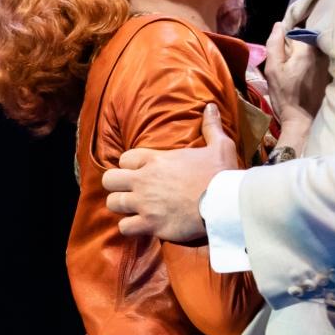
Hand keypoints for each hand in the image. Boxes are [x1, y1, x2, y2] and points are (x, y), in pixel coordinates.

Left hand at [100, 105, 239, 240]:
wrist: (225, 203)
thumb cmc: (221, 173)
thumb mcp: (219, 145)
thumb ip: (210, 126)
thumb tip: (211, 107)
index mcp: (156, 160)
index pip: (124, 159)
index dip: (129, 166)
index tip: (139, 172)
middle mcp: (145, 180)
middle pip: (109, 180)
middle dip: (117, 185)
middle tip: (130, 191)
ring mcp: (145, 203)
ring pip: (113, 203)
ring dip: (122, 207)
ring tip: (134, 209)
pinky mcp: (150, 224)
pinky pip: (124, 227)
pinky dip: (130, 227)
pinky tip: (141, 226)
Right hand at [264, 21, 330, 146]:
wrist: (303, 120)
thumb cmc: (285, 95)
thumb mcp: (273, 70)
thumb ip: (274, 44)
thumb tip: (279, 25)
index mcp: (306, 48)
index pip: (295, 30)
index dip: (285, 38)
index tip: (281, 51)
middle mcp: (321, 51)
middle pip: (306, 38)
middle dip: (296, 46)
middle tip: (288, 63)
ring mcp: (328, 62)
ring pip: (313, 49)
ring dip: (305, 54)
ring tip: (297, 69)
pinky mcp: (331, 72)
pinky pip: (320, 59)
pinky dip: (313, 62)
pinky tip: (307, 75)